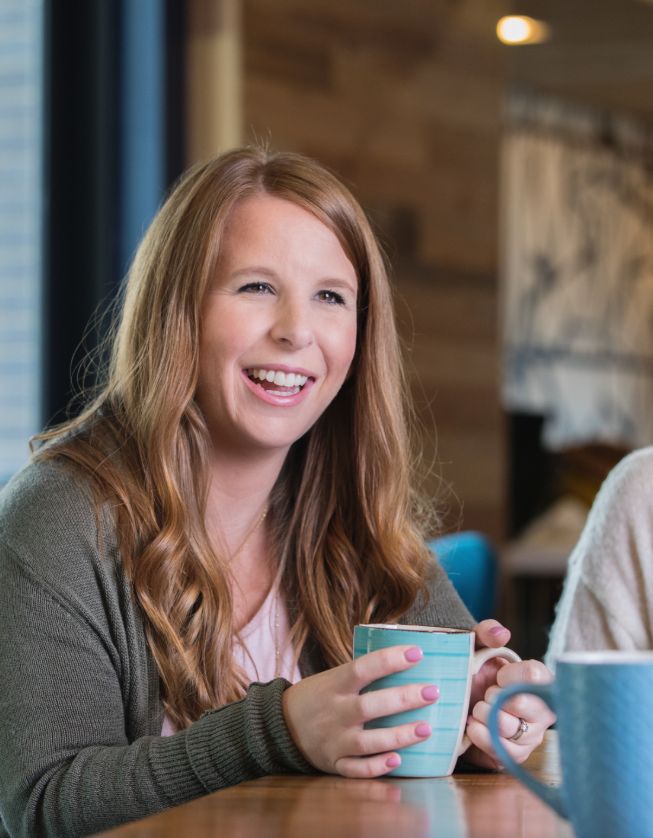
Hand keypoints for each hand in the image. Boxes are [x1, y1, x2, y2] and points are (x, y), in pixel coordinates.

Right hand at [282, 645, 439, 777]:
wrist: (280, 726)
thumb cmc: (318, 696)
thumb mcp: (331, 678)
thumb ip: (362, 675)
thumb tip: (407, 660)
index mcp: (333, 685)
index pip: (362, 668)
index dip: (389, 660)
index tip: (417, 653)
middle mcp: (334, 712)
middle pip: (370, 706)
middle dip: (403, 699)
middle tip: (433, 692)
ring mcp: (333, 740)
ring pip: (368, 741)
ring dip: (399, 736)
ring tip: (427, 728)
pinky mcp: (334, 763)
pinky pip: (357, 769)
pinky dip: (376, 766)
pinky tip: (399, 760)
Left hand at [464, 620, 555, 769]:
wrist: (460, 705)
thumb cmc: (476, 672)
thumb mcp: (477, 646)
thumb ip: (487, 632)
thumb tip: (501, 633)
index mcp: (537, 679)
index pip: (536, 676)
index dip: (511, 676)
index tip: (497, 676)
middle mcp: (542, 709)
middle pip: (522, 703)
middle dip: (496, 697)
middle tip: (487, 694)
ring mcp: (531, 735)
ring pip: (510, 727)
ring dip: (486, 715)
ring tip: (476, 709)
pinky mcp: (516, 755)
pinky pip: (503, 751)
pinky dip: (481, 736)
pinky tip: (472, 726)